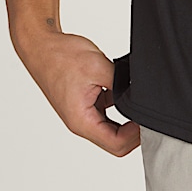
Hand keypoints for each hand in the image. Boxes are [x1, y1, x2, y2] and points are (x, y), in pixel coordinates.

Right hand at [14, 28, 140, 155]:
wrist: (42, 46)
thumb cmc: (61, 57)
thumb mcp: (98, 67)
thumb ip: (122, 82)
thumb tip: (140, 91)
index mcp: (82, 121)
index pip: (116, 144)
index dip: (137, 135)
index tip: (149, 118)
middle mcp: (82, 122)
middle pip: (115, 142)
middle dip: (135, 132)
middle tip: (149, 113)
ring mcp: (83, 114)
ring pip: (111, 129)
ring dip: (127, 119)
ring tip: (138, 100)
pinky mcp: (86, 103)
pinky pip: (106, 113)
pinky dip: (119, 104)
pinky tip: (124, 89)